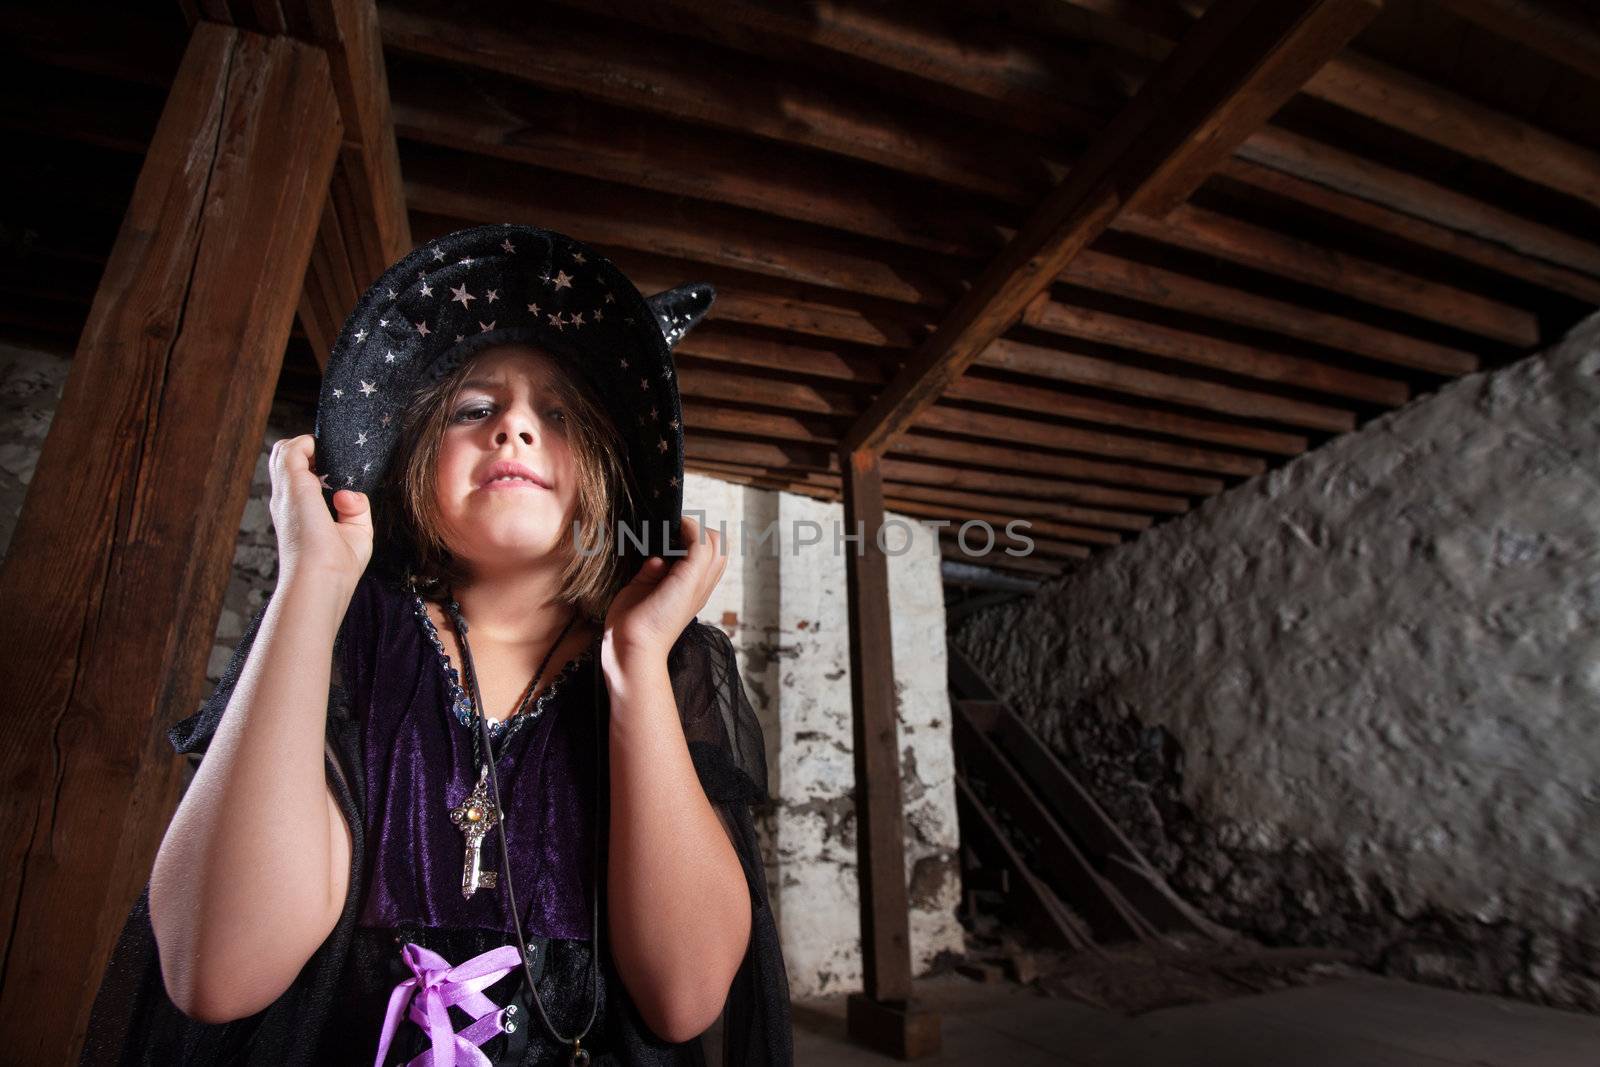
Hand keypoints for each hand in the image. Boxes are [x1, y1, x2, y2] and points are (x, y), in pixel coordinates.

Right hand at [269, 434, 371, 591]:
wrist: (322, 579)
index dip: (318, 468)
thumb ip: (356, 508)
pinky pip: (291, 449)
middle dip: (310, 453)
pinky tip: (328, 456)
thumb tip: (348, 494)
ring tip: (332, 460)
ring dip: (308, 447)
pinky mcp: (293, 485)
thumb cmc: (337, 566)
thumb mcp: (355, 532)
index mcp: (298, 512)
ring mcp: (287, 492)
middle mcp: (287, 500)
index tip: (341, 475)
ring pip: (282, 451)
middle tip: (337, 466)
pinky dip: (309, 443)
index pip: (298, 477)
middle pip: (285, 460)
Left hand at [602, 513, 726, 668]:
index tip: (671, 536)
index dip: (696, 541)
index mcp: (692, 592)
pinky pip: (702, 543)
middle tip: (674, 531)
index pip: (712, 558)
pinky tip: (673, 529)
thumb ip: (652, 573)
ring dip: (695, 528)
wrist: (632, 647)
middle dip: (699, 531)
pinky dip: (690, 529)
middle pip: (721, 548)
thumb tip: (657, 558)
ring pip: (718, 542)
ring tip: (674, 529)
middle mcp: (701, 587)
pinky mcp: (689, 578)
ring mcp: (698, 583)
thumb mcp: (643, 590)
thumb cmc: (634, 626)